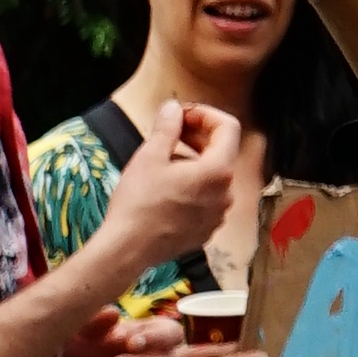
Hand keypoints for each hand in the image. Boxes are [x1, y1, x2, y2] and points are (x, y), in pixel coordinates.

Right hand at [83, 98, 243, 294]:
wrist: (128, 249)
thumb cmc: (139, 202)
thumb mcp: (150, 156)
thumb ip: (168, 127)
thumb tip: (173, 108)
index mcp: (218, 171)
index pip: (228, 127)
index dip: (205, 114)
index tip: (181, 115)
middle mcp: (227, 193)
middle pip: (222, 151)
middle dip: (199, 135)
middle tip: (170, 131)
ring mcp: (218, 214)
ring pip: (214, 176)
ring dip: (194, 160)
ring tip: (164, 159)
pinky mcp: (206, 229)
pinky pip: (207, 198)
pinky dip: (193, 185)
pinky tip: (167, 187)